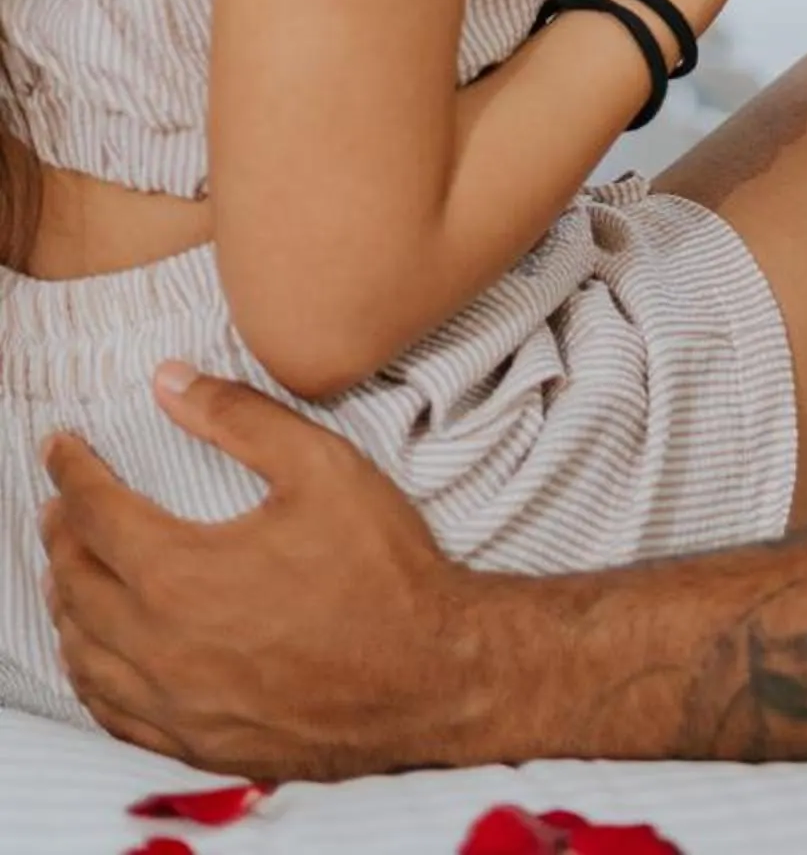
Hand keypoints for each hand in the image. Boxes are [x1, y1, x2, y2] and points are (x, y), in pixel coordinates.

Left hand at [41, 365, 485, 778]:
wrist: (429, 674)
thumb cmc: (381, 570)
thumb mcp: (320, 466)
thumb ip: (238, 415)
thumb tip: (169, 380)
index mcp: (181, 573)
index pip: (96, 513)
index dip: (73, 472)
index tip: (61, 447)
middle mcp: (161, 645)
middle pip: (77, 583)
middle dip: (62, 533)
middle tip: (61, 503)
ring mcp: (175, 704)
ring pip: (84, 654)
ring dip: (66, 603)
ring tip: (67, 571)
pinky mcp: (196, 742)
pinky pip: (113, 712)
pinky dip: (90, 675)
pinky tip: (95, 658)